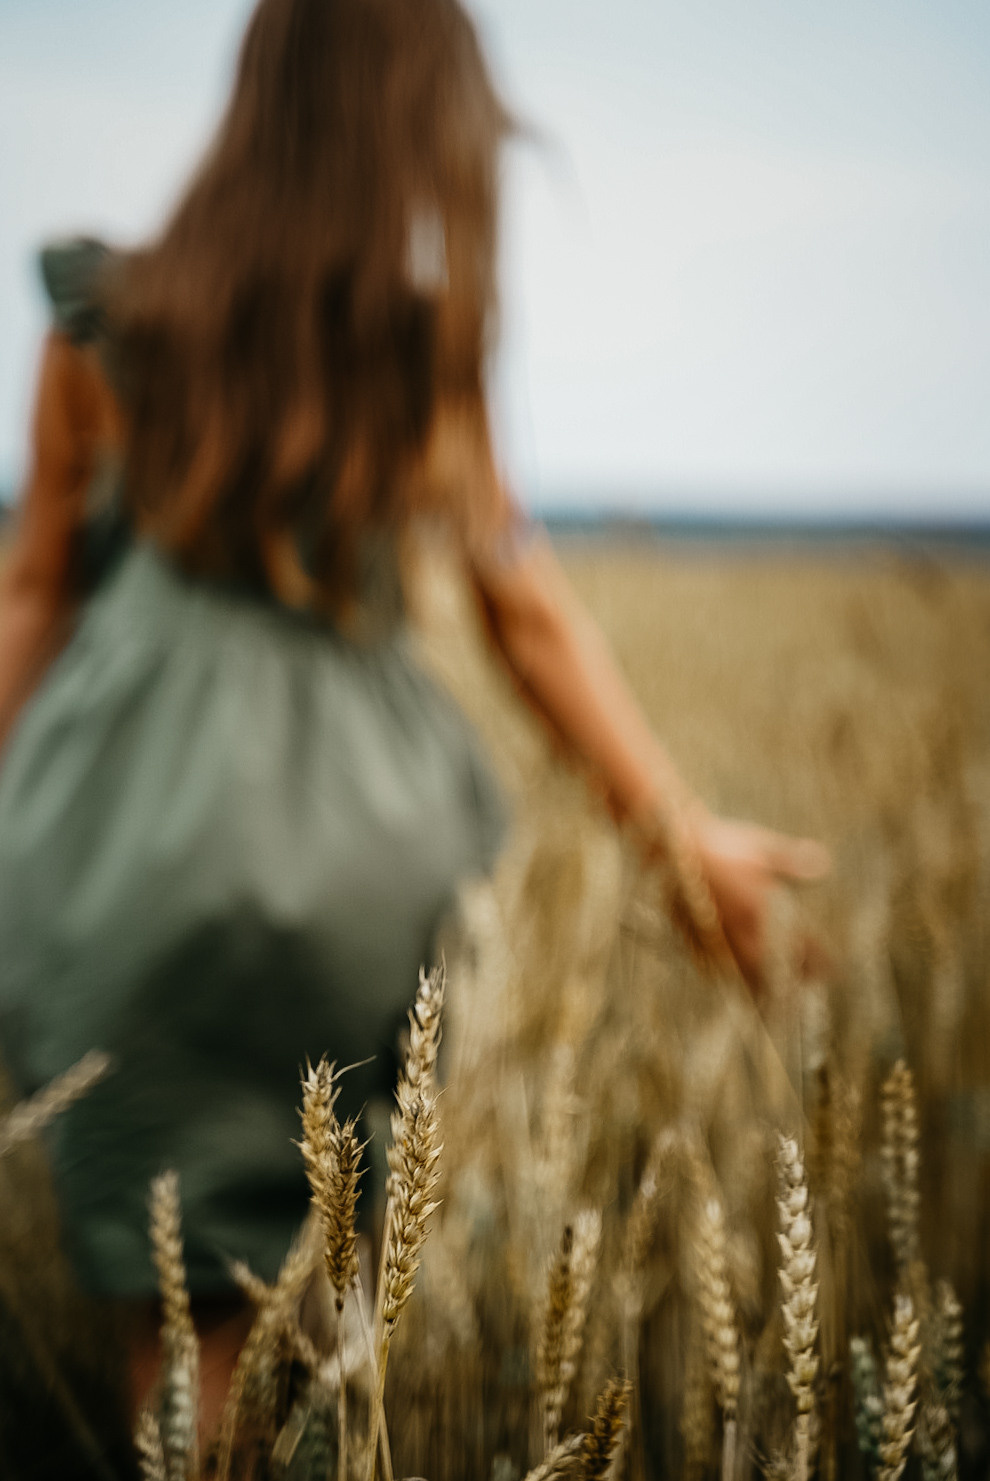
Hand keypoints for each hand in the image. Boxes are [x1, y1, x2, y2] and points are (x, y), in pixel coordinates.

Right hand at [691, 814, 829, 993]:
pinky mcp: (695, 937)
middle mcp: (742, 927)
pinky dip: (728, 977)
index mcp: (762, 906)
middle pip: (772, 967)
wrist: (671, 846)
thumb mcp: (760, 848)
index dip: (818, 960)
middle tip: (802, 988)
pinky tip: (732, 980)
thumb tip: (824, 864)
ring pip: (743, 973)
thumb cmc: (719, 844)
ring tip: (770, 998)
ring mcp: (717, 935)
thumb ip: (791, 860)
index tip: (830, 969)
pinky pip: (715, 966)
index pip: (798, 943)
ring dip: (759, 986)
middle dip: (788, 980)